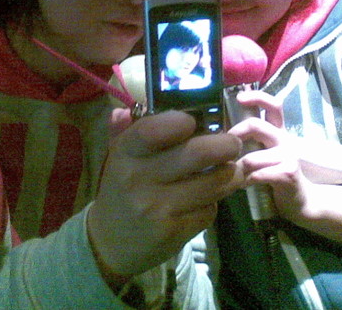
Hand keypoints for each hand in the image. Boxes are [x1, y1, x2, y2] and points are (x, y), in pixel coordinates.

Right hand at [88, 110, 243, 286]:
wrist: (109, 243)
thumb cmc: (120, 190)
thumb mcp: (119, 156)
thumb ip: (131, 126)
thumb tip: (148, 98)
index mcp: (125, 154)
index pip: (153, 130)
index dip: (181, 121)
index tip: (193, 121)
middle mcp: (139, 179)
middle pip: (197, 154)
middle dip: (225, 144)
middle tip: (232, 143)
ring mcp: (158, 208)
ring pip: (213, 182)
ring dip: (229, 173)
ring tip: (228, 168)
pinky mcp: (175, 232)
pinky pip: (210, 208)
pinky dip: (213, 201)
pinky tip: (205, 198)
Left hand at [227, 90, 315, 222]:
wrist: (301, 199)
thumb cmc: (275, 173)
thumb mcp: (264, 152)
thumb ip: (250, 140)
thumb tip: (221, 135)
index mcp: (277, 130)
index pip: (273, 105)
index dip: (257, 97)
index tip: (239, 97)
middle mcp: (284, 138)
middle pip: (256, 125)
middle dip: (235, 134)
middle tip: (224, 149)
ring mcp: (289, 155)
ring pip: (251, 157)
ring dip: (237, 168)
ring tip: (233, 175)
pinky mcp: (289, 173)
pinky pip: (258, 174)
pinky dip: (246, 181)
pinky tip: (244, 185)